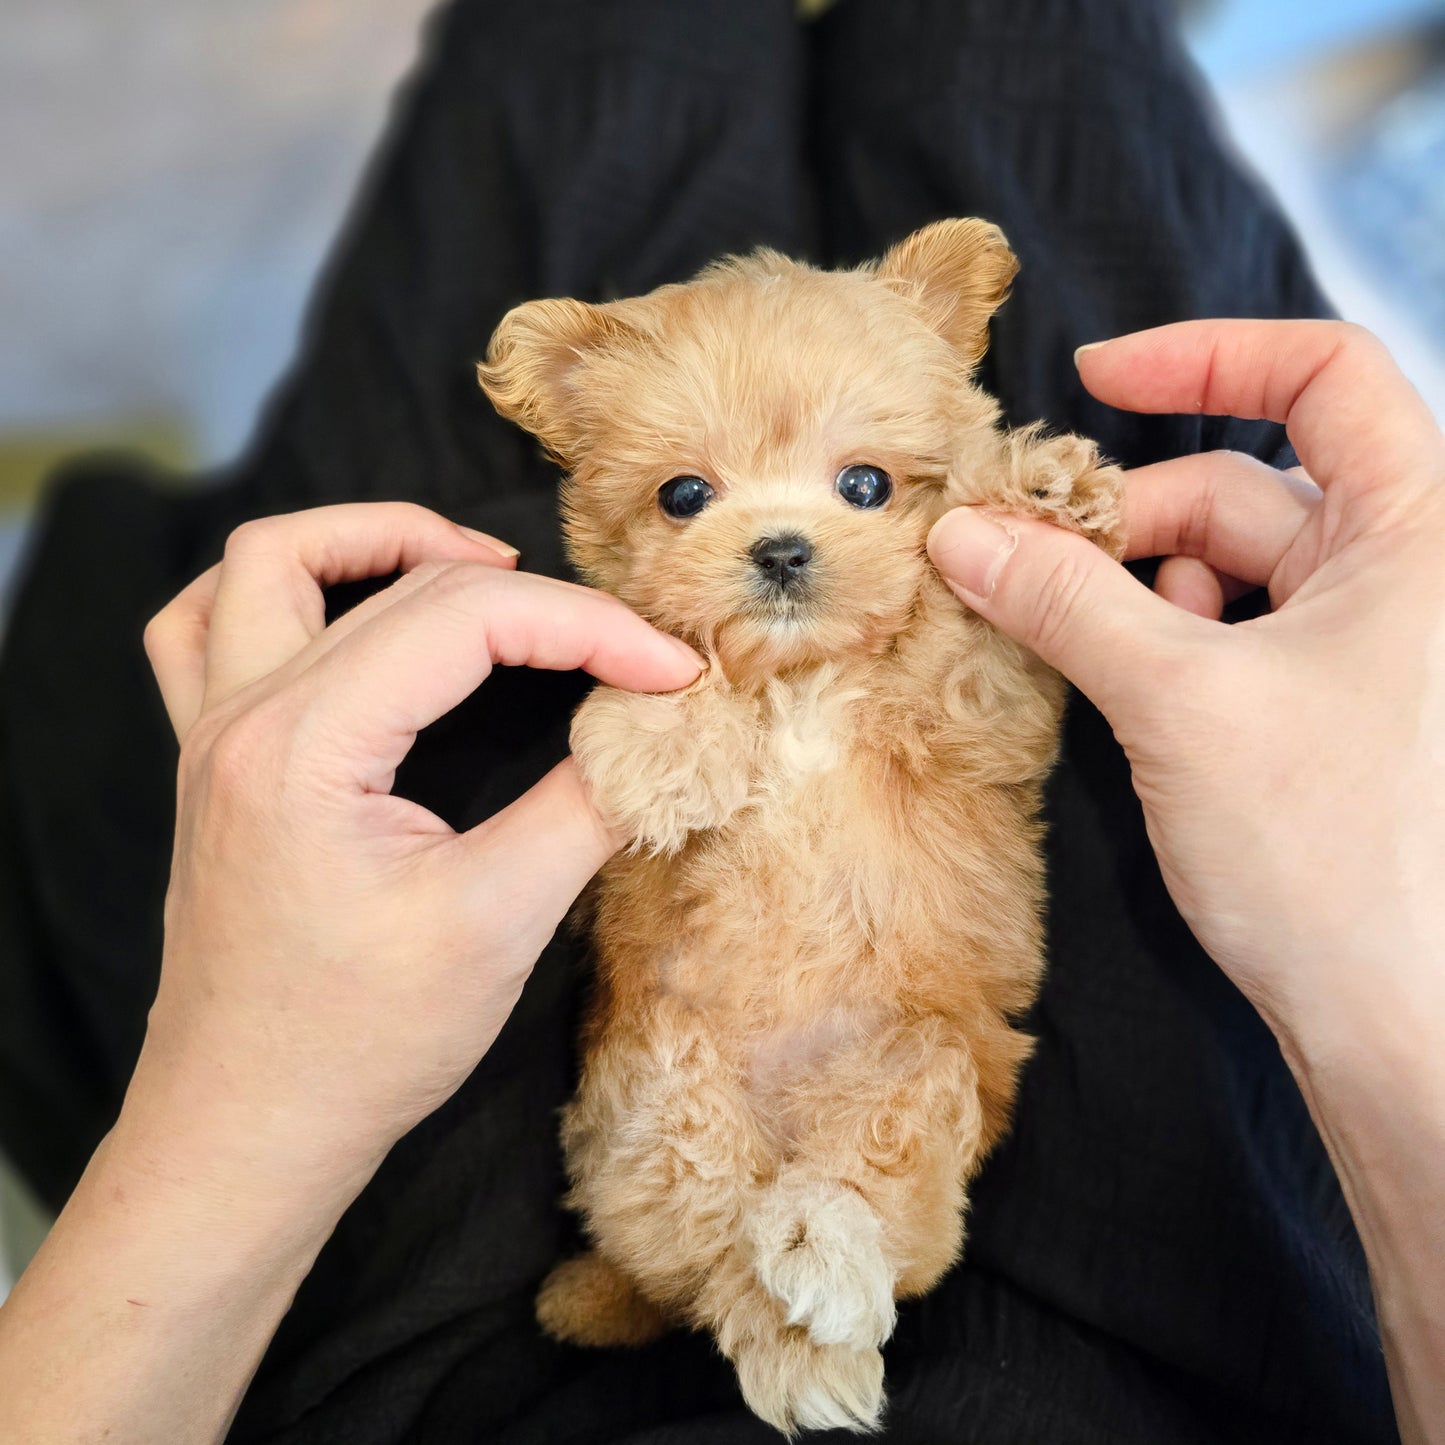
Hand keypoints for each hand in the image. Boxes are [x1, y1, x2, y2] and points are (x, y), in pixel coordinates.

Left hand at [0, 502, 701, 1444]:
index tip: (674, 672)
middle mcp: (244, 716)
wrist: (248, 1129)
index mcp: (305, 745)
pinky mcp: (215, 763)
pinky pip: (205, 625)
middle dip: (532, 596)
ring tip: (480, 563)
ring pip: (271, 562)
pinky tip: (349, 607)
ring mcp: (215, 734)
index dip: (591, 628)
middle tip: (620, 644)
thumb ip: (589, 804)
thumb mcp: (498, 922)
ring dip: (376, 536)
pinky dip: (285, 587)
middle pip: (404, 585)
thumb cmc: (359, 1044)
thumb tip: (666, 733)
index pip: (468, 619)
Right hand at [928, 320, 1444, 1442]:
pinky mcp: (1326, 703)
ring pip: (1226, 568)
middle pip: (1243, 486)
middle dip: (1127, 515)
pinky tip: (1112, 681)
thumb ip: (1065, 600)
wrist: (1393, 1016)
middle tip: (1017, 557)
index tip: (1097, 377)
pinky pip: (1227, 633)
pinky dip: (1160, 640)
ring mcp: (1368, 644)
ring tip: (1070, 638)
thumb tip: (962, 537)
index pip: (1325, 376)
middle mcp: (1403, 574)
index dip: (1209, 355)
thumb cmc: (1327, 850)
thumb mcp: (1178, 698)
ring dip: (1134, 588)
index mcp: (1418, 533)